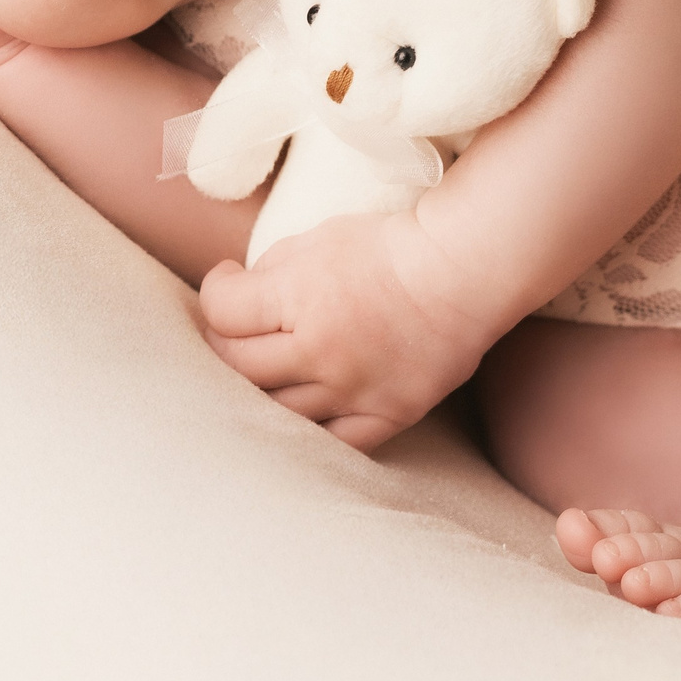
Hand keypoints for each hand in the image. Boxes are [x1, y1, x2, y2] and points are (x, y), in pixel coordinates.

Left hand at [197, 206, 503, 451]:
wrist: (464, 271)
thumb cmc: (391, 245)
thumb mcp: (320, 237)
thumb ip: (273, 269)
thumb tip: (242, 296)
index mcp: (300, 296)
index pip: (223, 310)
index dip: (215, 291)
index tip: (227, 280)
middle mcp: (320, 351)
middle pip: (238, 365)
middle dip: (222, 342)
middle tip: (232, 327)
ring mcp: (353, 390)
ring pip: (275, 412)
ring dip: (255, 391)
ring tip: (260, 370)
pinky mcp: (387, 414)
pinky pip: (333, 443)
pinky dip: (306, 434)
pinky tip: (298, 414)